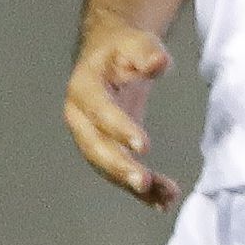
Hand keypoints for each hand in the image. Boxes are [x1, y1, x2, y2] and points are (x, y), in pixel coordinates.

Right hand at [65, 21, 181, 208]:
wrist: (109, 59)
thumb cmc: (122, 51)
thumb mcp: (136, 44)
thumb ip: (147, 52)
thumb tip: (157, 62)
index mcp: (84, 88)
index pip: (99, 111)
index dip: (119, 129)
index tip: (144, 145)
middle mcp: (80, 117)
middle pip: (95, 147)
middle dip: (119, 167)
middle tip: (144, 182)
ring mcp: (91, 137)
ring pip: (107, 166)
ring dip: (132, 184)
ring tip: (163, 196)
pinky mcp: (107, 150)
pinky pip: (121, 174)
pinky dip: (142, 190)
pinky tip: (164, 200)